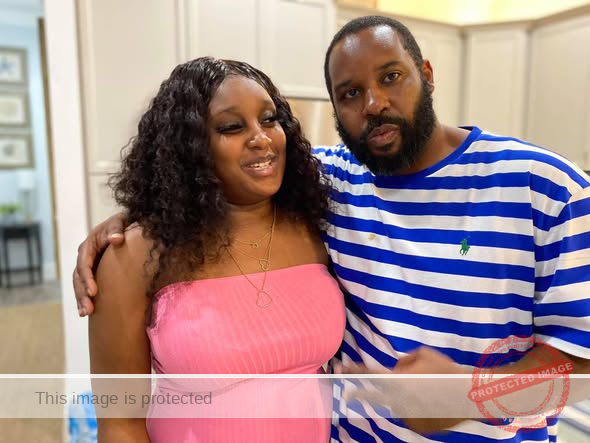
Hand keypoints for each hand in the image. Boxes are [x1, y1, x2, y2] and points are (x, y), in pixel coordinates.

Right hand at [73, 211, 128, 315]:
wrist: (127, 224)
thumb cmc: (123, 222)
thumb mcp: (119, 221)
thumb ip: (116, 229)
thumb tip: (116, 239)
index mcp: (89, 245)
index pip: (84, 263)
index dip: (87, 278)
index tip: (93, 291)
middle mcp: (85, 256)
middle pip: (78, 278)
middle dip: (82, 294)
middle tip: (88, 309)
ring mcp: (89, 265)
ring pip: (80, 284)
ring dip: (82, 299)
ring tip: (85, 313)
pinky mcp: (95, 272)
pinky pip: (87, 287)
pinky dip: (86, 298)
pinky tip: (88, 312)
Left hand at [341, 347, 474, 433]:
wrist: (469, 395)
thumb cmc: (446, 369)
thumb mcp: (422, 354)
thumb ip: (403, 361)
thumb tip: (395, 370)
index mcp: (398, 380)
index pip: (369, 374)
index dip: (354, 370)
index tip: (340, 367)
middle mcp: (398, 400)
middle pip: (372, 396)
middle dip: (357, 393)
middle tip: (345, 394)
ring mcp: (407, 416)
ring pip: (399, 403)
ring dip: (406, 397)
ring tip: (429, 390)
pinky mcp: (417, 427)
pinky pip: (411, 414)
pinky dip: (418, 408)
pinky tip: (433, 402)